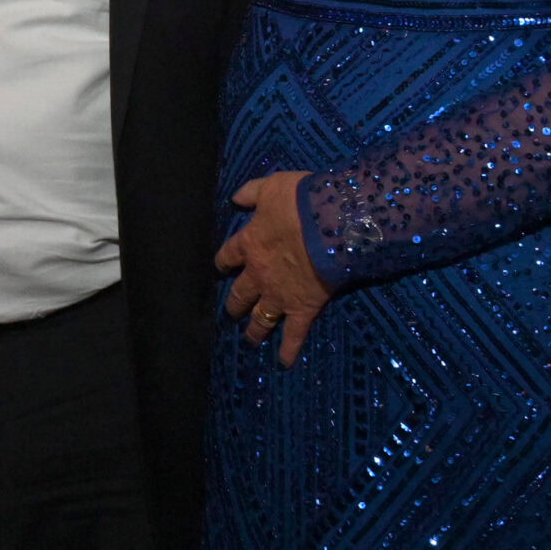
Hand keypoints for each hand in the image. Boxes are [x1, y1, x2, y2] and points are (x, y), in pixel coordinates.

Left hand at [215, 170, 332, 366]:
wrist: (330, 224)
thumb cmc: (300, 202)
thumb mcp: (271, 187)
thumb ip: (250, 192)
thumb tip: (234, 199)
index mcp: (249, 244)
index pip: (228, 256)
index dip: (223, 263)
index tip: (220, 268)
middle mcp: (258, 274)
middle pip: (240, 294)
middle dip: (234, 304)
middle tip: (231, 313)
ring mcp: (279, 294)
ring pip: (260, 317)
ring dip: (254, 329)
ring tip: (250, 338)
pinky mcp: (302, 308)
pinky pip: (293, 334)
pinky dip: (288, 350)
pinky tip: (283, 362)